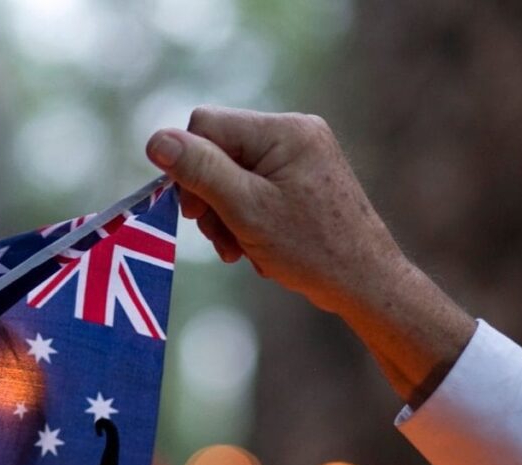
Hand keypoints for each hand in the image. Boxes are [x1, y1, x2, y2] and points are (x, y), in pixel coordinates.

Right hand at [145, 106, 404, 314]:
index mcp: (283, 130)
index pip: (205, 126)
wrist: (364, 282)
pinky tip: (254, 246)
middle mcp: (294, 131)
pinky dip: (245, 217)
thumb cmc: (310, 249)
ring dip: (225, 214)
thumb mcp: (245, 209)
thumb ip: (200, 171)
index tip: (196, 214)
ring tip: (240, 249)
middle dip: (210, 197)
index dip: (189, 168)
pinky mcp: (302, 177)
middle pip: (217, 151)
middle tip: (221, 238)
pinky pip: (254, 187)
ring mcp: (300, 154)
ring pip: (231, 173)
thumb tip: (156, 140)